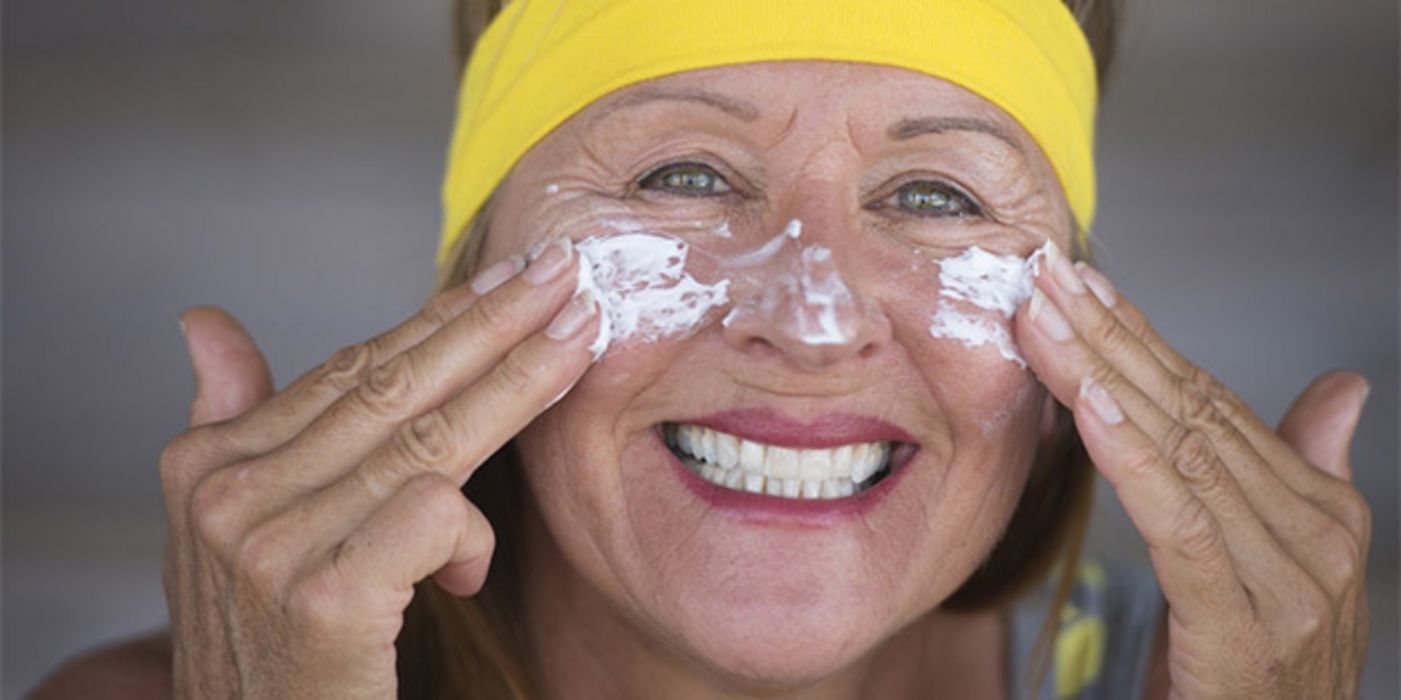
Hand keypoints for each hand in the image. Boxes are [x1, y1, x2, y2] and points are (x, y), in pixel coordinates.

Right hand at [160, 239, 598, 697]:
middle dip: (490, 323)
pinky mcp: (327, 604)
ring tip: (578, 339)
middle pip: (393, 386)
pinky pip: (432, 515)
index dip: (438, 321)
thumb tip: (205, 324)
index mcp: (207, 464)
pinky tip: (471, 566)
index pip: (350, 370)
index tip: (509, 280)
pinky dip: (470, 530)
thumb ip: (232, 425)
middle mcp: (230, 497)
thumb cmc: (261, 649)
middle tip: (561, 271)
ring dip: (517, 383)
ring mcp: (274, 547)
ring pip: (428, 439)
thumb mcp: (228, 536)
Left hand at [1016, 244, 1370, 698]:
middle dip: (1111, 340)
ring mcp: (1290, 584)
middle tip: (1047, 279)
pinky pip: (1182, 525)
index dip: (1143, 338)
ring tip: (1048, 322)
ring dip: (1104, 378)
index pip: (1216, 403)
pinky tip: (1092, 407)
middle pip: (1193, 414)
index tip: (1081, 286)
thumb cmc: (1250, 669)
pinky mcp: (1243, 630)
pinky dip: (1134, 460)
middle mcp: (1316, 538)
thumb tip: (1345, 389)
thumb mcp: (1270, 567)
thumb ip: (1298, 473)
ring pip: (1182, 455)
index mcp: (1322, 511)